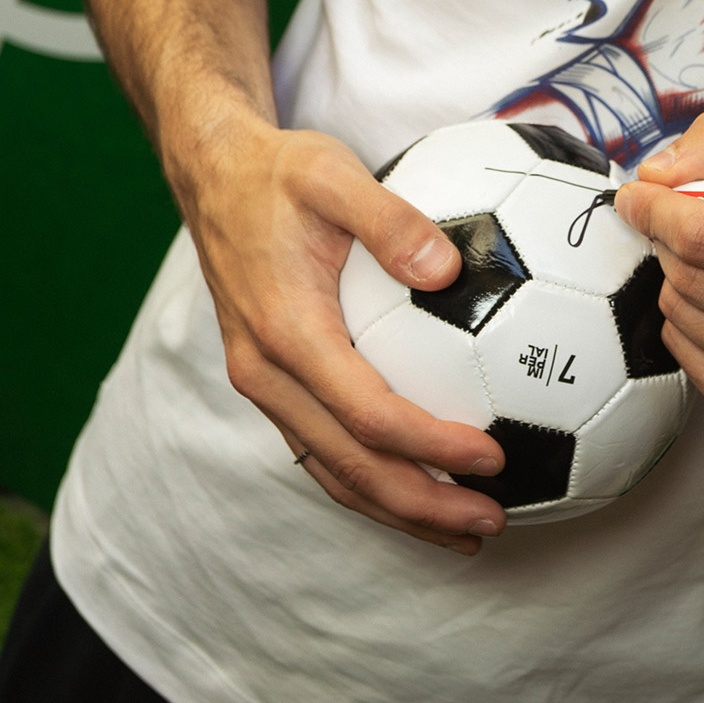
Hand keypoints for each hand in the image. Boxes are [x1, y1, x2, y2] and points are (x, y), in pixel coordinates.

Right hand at [174, 108, 506, 553]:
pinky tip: (421, 482)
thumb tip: (449, 266)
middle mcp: (267, 373)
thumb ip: (390, 219)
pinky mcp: (273, 382)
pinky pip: (324, 448)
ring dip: (399, 507)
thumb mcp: (331, 173)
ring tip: (466, 529)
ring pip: (333, 470)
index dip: (431, 444)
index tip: (491, 455)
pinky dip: (373, 478)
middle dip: (421, 505)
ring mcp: (265, 384)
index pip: (368, 412)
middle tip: (492, 522)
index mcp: (285, 332)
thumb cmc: (278, 172)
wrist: (211, 175)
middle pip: (350, 465)